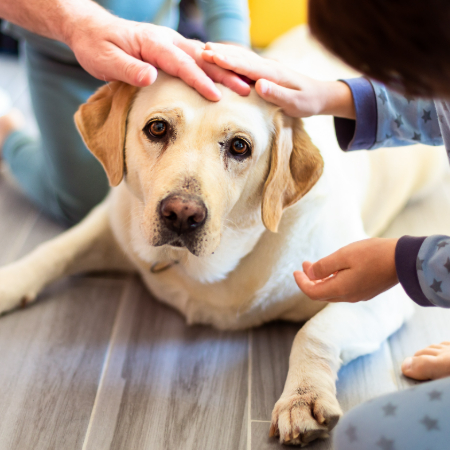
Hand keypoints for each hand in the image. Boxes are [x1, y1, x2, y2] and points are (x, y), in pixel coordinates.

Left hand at [67, 16, 250, 100]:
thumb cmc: (96, 46)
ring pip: (203, 56)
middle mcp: (166, 40)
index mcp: (152, 43)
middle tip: (246, 89)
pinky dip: (214, 67)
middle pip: (201, 58)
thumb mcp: (105, 60)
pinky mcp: (170, 49)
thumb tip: (151, 77)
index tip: (217, 96)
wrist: (90, 29)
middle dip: (225, 74)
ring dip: (224, 70)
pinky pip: (196, 58)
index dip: (200, 80)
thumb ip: (128, 69)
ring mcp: (170, 42)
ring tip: (244, 85)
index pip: (181, 63)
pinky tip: (225, 77)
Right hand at [202, 43, 354, 117]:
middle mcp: (268, 66)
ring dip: (224, 52)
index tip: (212, 56)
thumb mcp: (295, 103)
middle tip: (200, 50)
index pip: (247, 66)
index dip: (229, 61)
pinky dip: (232, 57)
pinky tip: (223, 56)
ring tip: (206, 49)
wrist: (320, 95)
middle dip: (221, 53)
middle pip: (241, 58)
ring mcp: (267, 67)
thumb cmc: (308, 102)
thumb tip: (259, 85)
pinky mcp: (266, 71)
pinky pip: (246, 62)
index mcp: (273, 74)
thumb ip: (278, 94)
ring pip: (242, 57)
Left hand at [294, 238, 398, 302]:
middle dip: (309, 280)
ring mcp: (359, 295)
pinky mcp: (366, 290)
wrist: (403, 260)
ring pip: (332, 292)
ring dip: (321, 280)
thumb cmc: (373, 254)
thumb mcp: (344, 255)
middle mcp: (349, 297)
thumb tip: (310, 274)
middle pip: (321, 293)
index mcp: (341, 289)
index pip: (312, 293)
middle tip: (304, 265)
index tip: (295, 271)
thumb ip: (324, 266)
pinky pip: (343, 289)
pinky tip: (333, 269)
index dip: (301, 283)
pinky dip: (332, 280)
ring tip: (315, 265)